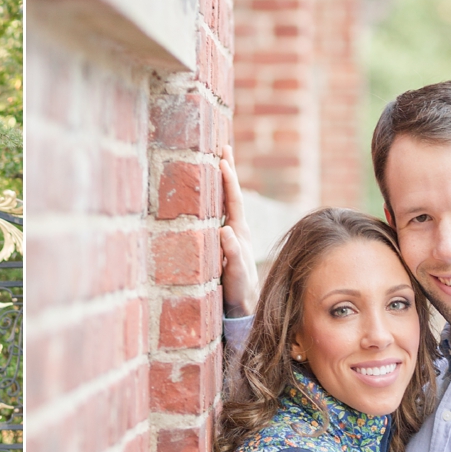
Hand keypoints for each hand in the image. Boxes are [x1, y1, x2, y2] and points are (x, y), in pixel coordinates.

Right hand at [219, 146, 259, 318]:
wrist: (241, 305)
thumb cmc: (238, 290)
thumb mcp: (235, 273)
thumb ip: (232, 253)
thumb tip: (225, 229)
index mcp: (239, 231)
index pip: (232, 200)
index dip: (227, 179)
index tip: (222, 158)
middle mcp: (236, 228)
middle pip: (231, 194)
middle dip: (227, 170)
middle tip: (223, 146)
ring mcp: (230, 233)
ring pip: (225, 202)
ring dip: (221, 182)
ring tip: (217, 161)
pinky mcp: (224, 241)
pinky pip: (219, 213)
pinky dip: (215, 199)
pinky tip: (208, 194)